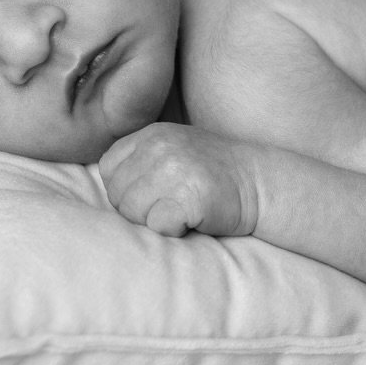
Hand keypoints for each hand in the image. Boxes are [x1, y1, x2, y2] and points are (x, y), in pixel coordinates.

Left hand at [99, 123, 259, 237]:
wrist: (258, 183)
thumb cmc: (213, 173)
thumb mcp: (174, 149)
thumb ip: (140, 159)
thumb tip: (107, 188)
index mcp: (152, 134)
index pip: (108, 168)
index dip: (124, 189)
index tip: (151, 194)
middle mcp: (160, 147)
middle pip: (118, 194)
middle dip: (138, 209)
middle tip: (170, 205)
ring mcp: (174, 171)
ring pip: (133, 213)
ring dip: (155, 221)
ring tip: (182, 210)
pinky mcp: (188, 197)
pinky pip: (158, 226)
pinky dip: (173, 231)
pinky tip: (193, 219)